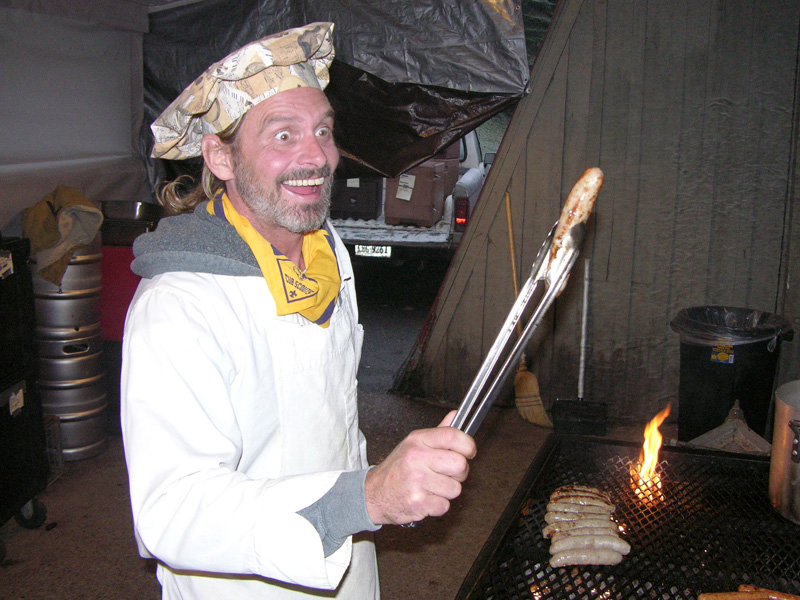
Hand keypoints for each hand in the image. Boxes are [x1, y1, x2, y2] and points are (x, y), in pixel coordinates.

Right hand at [364, 410, 476, 525]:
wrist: (374, 493)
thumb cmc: (397, 469)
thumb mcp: (414, 444)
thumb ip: (438, 432)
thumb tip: (456, 416)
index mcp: (418, 440)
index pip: (452, 435)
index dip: (468, 444)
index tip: (469, 451)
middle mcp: (417, 458)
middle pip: (460, 464)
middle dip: (460, 473)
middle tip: (448, 473)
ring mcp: (417, 481)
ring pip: (455, 488)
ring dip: (447, 491)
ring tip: (432, 486)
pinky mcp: (418, 502)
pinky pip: (445, 505)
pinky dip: (438, 505)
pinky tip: (426, 498)